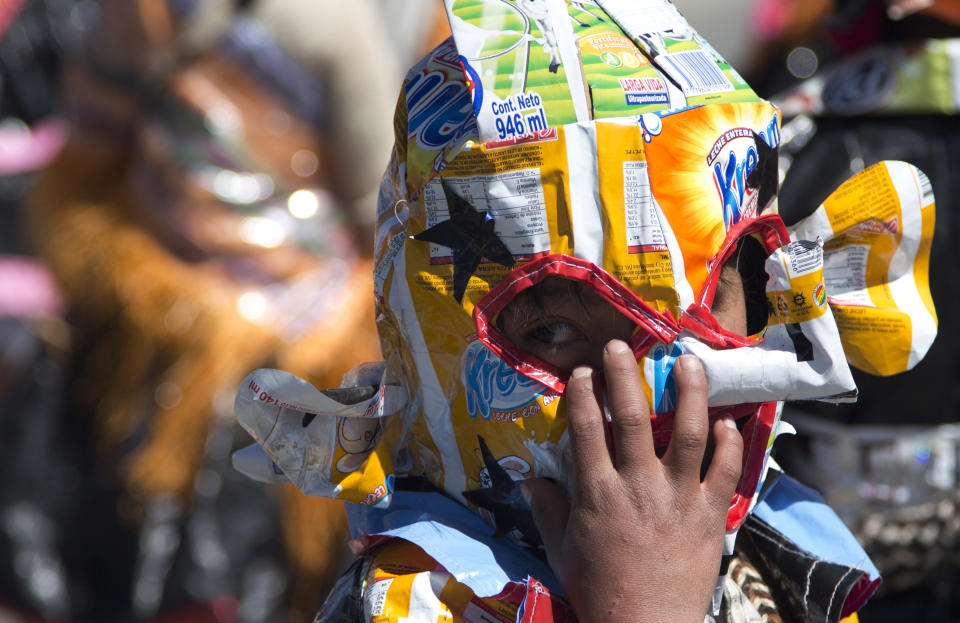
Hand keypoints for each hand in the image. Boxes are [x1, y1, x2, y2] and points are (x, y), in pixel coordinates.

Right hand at [518, 340, 742, 622]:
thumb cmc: (599, 589)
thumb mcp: (562, 550)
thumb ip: (548, 510)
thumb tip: (530, 481)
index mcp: (598, 493)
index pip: (588, 430)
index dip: (585, 395)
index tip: (584, 372)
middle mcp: (639, 486)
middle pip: (635, 418)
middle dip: (626, 377)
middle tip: (622, 346)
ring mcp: (678, 497)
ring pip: (689, 433)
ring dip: (689, 394)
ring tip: (689, 362)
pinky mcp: (709, 514)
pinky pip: (725, 471)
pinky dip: (729, 443)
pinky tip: (726, 420)